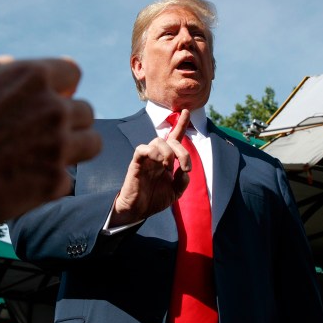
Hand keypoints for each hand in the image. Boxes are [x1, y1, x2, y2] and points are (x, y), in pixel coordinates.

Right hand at [0, 57, 101, 228]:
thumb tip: (8, 68)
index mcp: (31, 77)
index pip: (72, 72)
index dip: (62, 84)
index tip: (55, 94)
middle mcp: (53, 109)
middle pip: (85, 110)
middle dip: (67, 119)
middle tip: (45, 131)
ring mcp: (58, 147)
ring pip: (91, 143)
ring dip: (74, 147)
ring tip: (50, 155)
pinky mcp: (54, 183)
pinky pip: (68, 179)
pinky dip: (51, 181)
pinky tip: (29, 182)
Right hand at [110, 109, 191, 225]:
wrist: (138, 211)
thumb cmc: (154, 199)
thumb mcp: (175, 192)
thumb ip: (182, 180)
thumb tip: (184, 170)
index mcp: (166, 160)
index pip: (174, 138)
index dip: (181, 124)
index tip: (187, 111)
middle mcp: (156, 156)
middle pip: (169, 140)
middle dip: (182, 151)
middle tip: (185, 167)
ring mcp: (146, 159)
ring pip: (157, 141)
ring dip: (168, 152)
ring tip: (169, 168)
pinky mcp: (136, 164)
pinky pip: (142, 149)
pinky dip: (152, 152)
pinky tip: (159, 163)